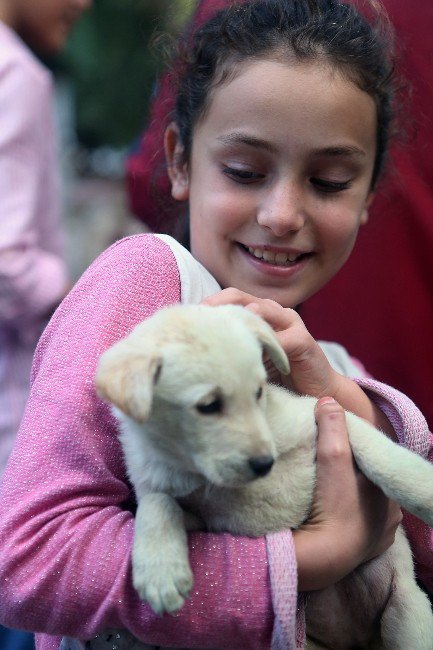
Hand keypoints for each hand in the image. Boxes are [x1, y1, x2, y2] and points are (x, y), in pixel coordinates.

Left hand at [202, 288, 394, 434]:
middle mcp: (274, 313)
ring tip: (219, 326)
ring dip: (239, 317)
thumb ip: (231, 349)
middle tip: (198, 317)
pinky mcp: (304, 340)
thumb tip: (193, 351)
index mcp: (259, 313)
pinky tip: (250, 353)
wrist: (317, 393)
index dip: (208, 305)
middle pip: (240, 297)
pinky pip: (282, 337)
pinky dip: (265, 342)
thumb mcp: (248, 360)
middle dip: (217, 304)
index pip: (229, 299)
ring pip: (261, 310)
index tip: (186, 318)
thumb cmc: (277, 378)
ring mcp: (290, 323)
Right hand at [293, 398, 401, 590]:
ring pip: (363, 505)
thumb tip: (328, 400)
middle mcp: (391, 514)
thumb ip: (331, 424)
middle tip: (324, 465)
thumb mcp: (331, 456)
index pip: (372, 459)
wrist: (320, 559)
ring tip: (324, 488)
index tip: (331, 441)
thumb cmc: (332, 506)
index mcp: (389, 488)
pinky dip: (345, 518)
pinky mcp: (363, 554)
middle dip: (351, 472)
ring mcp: (379, 536)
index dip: (353, 447)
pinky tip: (329, 513)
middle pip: (368, 482)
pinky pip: (356, 528)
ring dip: (347, 495)